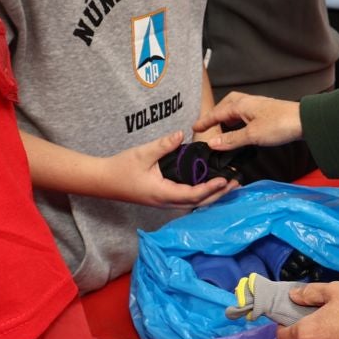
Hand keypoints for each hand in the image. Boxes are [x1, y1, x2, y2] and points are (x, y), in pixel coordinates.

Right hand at [101, 130, 232, 207]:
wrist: (103, 181)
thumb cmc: (120, 168)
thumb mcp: (142, 153)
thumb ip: (163, 144)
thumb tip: (182, 135)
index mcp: (162, 193)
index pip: (192, 195)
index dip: (210, 189)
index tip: (224, 180)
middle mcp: (166, 202)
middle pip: (198, 203)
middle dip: (218, 194)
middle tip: (235, 183)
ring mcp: (164, 202)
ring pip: (193, 203)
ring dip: (212, 195)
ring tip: (228, 184)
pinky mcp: (162, 198)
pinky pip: (186, 199)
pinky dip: (201, 194)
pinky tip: (209, 186)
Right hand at [194, 93, 302, 150]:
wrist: (305, 121)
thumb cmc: (280, 125)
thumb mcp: (252, 135)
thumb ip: (231, 140)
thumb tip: (212, 143)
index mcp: (241, 105)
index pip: (217, 113)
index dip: (205, 122)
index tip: (194, 128)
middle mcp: (247, 102)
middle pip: (226, 106)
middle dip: (216, 115)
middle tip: (207, 126)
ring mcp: (257, 107)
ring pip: (236, 110)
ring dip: (227, 118)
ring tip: (221, 129)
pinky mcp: (265, 113)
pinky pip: (244, 115)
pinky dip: (237, 121)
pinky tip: (240, 129)